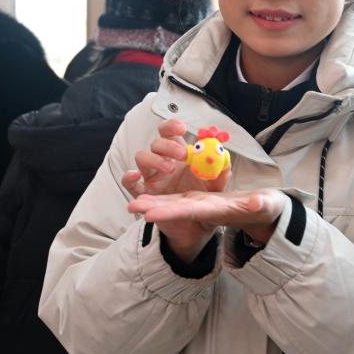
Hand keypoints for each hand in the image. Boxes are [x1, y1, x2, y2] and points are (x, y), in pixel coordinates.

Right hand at [121, 119, 230, 260]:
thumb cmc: (202, 200)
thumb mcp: (216, 185)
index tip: (181, 128)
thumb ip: (221, 171)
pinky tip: (135, 176)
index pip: (170, 133)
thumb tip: (225, 158)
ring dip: (153, 159)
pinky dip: (129, 178)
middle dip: (168, 145)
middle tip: (182, 154)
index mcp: (179, 155)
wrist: (195, 226)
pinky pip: (130, 184)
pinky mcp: (143, 195)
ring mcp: (151, 178)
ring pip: (142, 157)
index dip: (172, 127)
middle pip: (156, 143)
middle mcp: (162, 162)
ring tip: (168, 168)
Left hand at [127, 189, 285, 245]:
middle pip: (175, 207)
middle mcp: (204, 209)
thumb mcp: (266, 207)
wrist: (263, 214)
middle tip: (133, 208)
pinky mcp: (198, 197)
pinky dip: (162, 191)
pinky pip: (177, 193)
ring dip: (152, 201)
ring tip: (133, 203)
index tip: (150, 215)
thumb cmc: (266, 210)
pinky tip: (147, 186)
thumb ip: (261, 205)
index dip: (171, 212)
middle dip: (154, 207)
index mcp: (217, 211)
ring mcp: (199, 203)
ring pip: (172, 201)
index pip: (191, 212)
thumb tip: (260, 203)